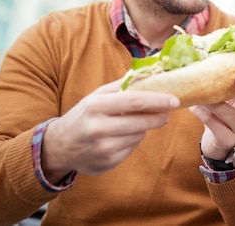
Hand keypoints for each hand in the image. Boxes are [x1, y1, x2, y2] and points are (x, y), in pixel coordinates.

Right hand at [41, 79, 178, 181]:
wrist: (60, 146)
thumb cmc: (84, 115)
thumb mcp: (97, 95)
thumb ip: (123, 85)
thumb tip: (150, 72)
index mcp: (96, 106)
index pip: (134, 101)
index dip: (158, 101)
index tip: (175, 100)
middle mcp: (98, 128)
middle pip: (140, 122)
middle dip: (159, 117)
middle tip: (167, 113)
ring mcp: (102, 148)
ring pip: (138, 136)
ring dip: (144, 128)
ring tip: (136, 123)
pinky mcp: (107, 163)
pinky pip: (132, 149)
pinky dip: (134, 141)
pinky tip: (124, 136)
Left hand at [190, 73, 234, 159]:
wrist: (213, 138)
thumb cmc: (223, 109)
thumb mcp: (230, 94)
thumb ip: (231, 79)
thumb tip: (219, 50)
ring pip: (232, 115)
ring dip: (216, 102)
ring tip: (203, 92)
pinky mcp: (227, 140)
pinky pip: (215, 125)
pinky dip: (203, 114)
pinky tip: (194, 106)